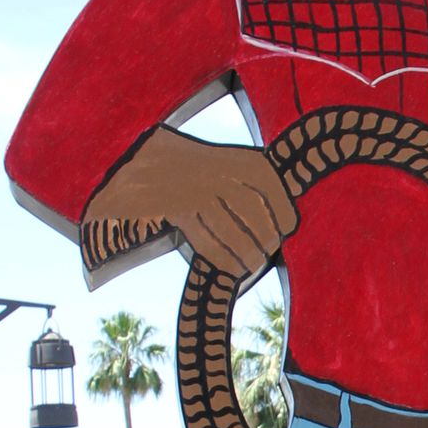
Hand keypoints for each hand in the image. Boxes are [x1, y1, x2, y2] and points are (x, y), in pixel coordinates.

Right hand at [81, 125, 297, 277]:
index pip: (271, 186)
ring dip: (245, 251)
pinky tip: (231, 268)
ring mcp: (195, 189)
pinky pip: (204, 239)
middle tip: (268, 252)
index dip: (282, 212)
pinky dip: (222, 258)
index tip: (288, 228)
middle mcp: (219, 170)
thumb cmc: (195, 170)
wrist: (140, 159)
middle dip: (265, 236)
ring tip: (253, 265)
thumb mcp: (228, 166)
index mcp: (238, 159)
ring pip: (228, 226)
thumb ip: (252, 188)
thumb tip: (280, 224)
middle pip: (251, 209)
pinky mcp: (175, 208)